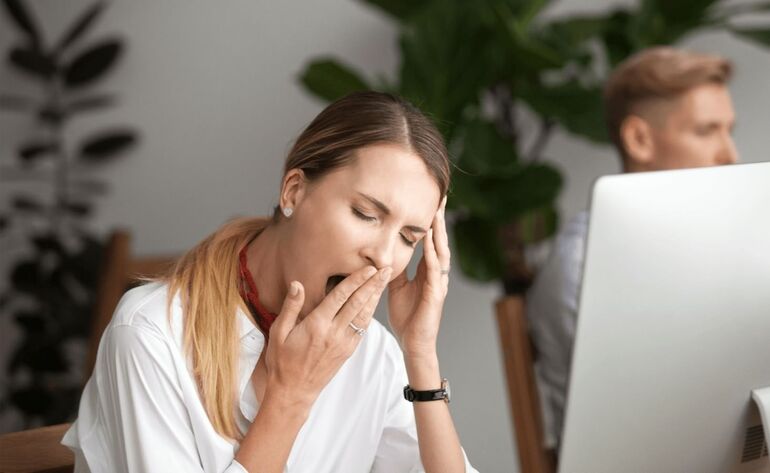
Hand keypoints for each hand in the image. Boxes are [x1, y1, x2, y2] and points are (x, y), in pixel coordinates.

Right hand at [264, 265, 391, 407]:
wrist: (294, 391)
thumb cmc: (282, 361)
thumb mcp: (278, 332)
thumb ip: (291, 307)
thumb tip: (298, 284)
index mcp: (317, 325)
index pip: (341, 297)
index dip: (356, 280)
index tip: (369, 268)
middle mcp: (333, 333)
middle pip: (358, 303)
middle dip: (373, 284)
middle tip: (386, 268)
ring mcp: (343, 343)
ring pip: (364, 315)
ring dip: (376, 296)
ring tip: (385, 281)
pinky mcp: (348, 351)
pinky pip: (362, 328)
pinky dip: (370, 313)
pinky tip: (374, 302)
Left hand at [388, 196, 449, 358]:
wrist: (413, 343)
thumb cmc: (406, 316)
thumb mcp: (395, 286)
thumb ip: (393, 268)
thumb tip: (383, 252)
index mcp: (427, 271)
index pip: (430, 241)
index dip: (431, 221)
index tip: (430, 200)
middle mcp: (436, 274)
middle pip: (440, 241)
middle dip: (439, 219)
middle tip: (441, 197)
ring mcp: (438, 283)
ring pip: (441, 252)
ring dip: (439, 233)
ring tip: (438, 213)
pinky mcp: (435, 294)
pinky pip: (434, 272)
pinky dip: (433, 256)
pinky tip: (430, 244)